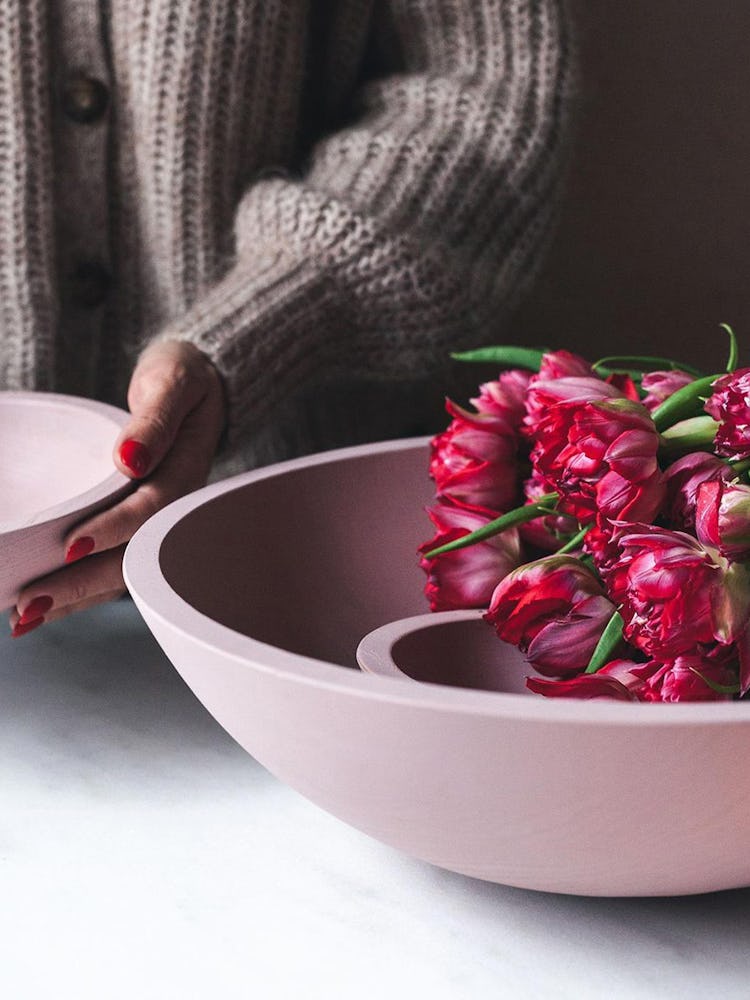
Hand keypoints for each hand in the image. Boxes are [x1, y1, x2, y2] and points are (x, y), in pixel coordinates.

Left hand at [10, 341, 225, 635]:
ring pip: (120, 571)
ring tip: (24, 616)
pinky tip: (41, 606)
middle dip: (81, 584)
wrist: (194, 382)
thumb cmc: (182, 377)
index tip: (69, 545)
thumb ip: (155, 419)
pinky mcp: (139, 527)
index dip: (113, 530)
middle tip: (29, 602)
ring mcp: (157, 522)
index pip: (150, 509)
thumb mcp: (173, 382)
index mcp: (187, 472)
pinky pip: (111, 564)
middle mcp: (174, 508)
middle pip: (132, 557)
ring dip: (73, 598)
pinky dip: (77, 589)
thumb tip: (130, 458)